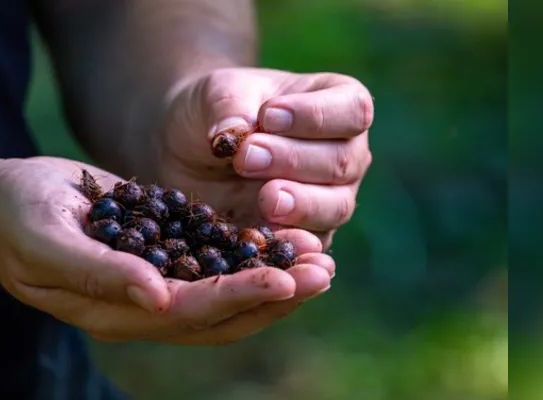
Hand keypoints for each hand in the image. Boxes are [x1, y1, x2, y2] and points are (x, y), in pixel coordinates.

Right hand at [0, 156, 333, 344]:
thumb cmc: (11, 220)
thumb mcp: (46, 242)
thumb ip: (99, 272)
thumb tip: (158, 297)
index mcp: (117, 310)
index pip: (192, 313)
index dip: (241, 297)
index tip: (287, 278)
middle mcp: (144, 304)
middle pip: (223, 312)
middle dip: (274, 294)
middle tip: (322, 271)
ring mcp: (154, 279)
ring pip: (225, 290)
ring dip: (272, 277)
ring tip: (317, 259)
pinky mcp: (159, 249)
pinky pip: (211, 259)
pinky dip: (248, 252)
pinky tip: (280, 236)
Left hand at [162, 67, 373, 247]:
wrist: (192, 150)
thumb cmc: (218, 110)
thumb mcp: (216, 94)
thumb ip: (227, 108)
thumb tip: (231, 134)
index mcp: (338, 104)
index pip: (351, 109)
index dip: (315, 115)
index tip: (268, 116)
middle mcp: (346, 153)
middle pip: (343, 162)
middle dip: (295, 161)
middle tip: (247, 157)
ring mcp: (332, 198)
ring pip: (335, 207)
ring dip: (300, 204)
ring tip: (263, 198)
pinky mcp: (307, 236)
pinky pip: (309, 245)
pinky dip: (288, 242)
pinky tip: (262, 234)